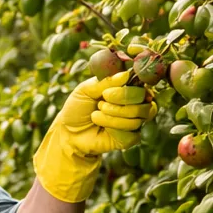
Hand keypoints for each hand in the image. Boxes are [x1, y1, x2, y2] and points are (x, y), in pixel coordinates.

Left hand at [33, 71, 157, 201]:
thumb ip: (105, 81)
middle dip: (120, 101)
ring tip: (96, 116)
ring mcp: (136, 120)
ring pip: (137, 117)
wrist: (69, 133)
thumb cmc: (78, 108)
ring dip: (113, 117)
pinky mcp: (132, 137)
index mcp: (127, 87)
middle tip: (101, 104)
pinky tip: (103, 128)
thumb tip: (126, 74)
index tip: (106, 94)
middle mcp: (136, 102)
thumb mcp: (86, 90)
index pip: (141, 83)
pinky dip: (114, 130)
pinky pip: (132, 133)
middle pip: (143, 98)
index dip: (127, 89)